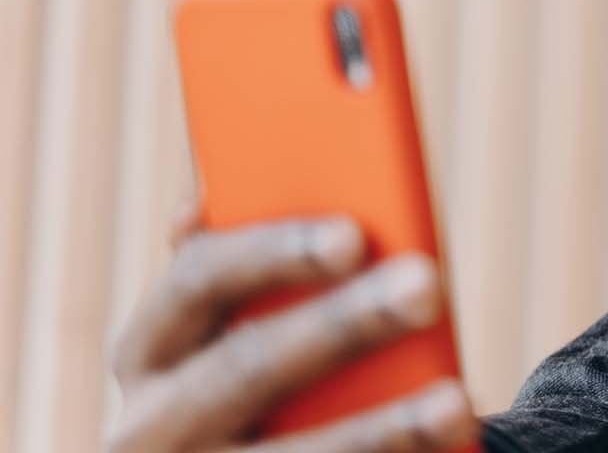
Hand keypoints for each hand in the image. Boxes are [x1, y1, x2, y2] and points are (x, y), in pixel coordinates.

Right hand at [107, 195, 478, 451]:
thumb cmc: (258, 373)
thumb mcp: (236, 324)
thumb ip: (256, 265)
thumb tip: (225, 184)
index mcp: (149, 348)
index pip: (201, 277)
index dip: (277, 251)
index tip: (354, 235)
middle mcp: (151, 423)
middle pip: (248, 365)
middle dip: (343, 325)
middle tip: (427, 286)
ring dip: (382, 429)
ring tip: (455, 404)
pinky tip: (446, 451)